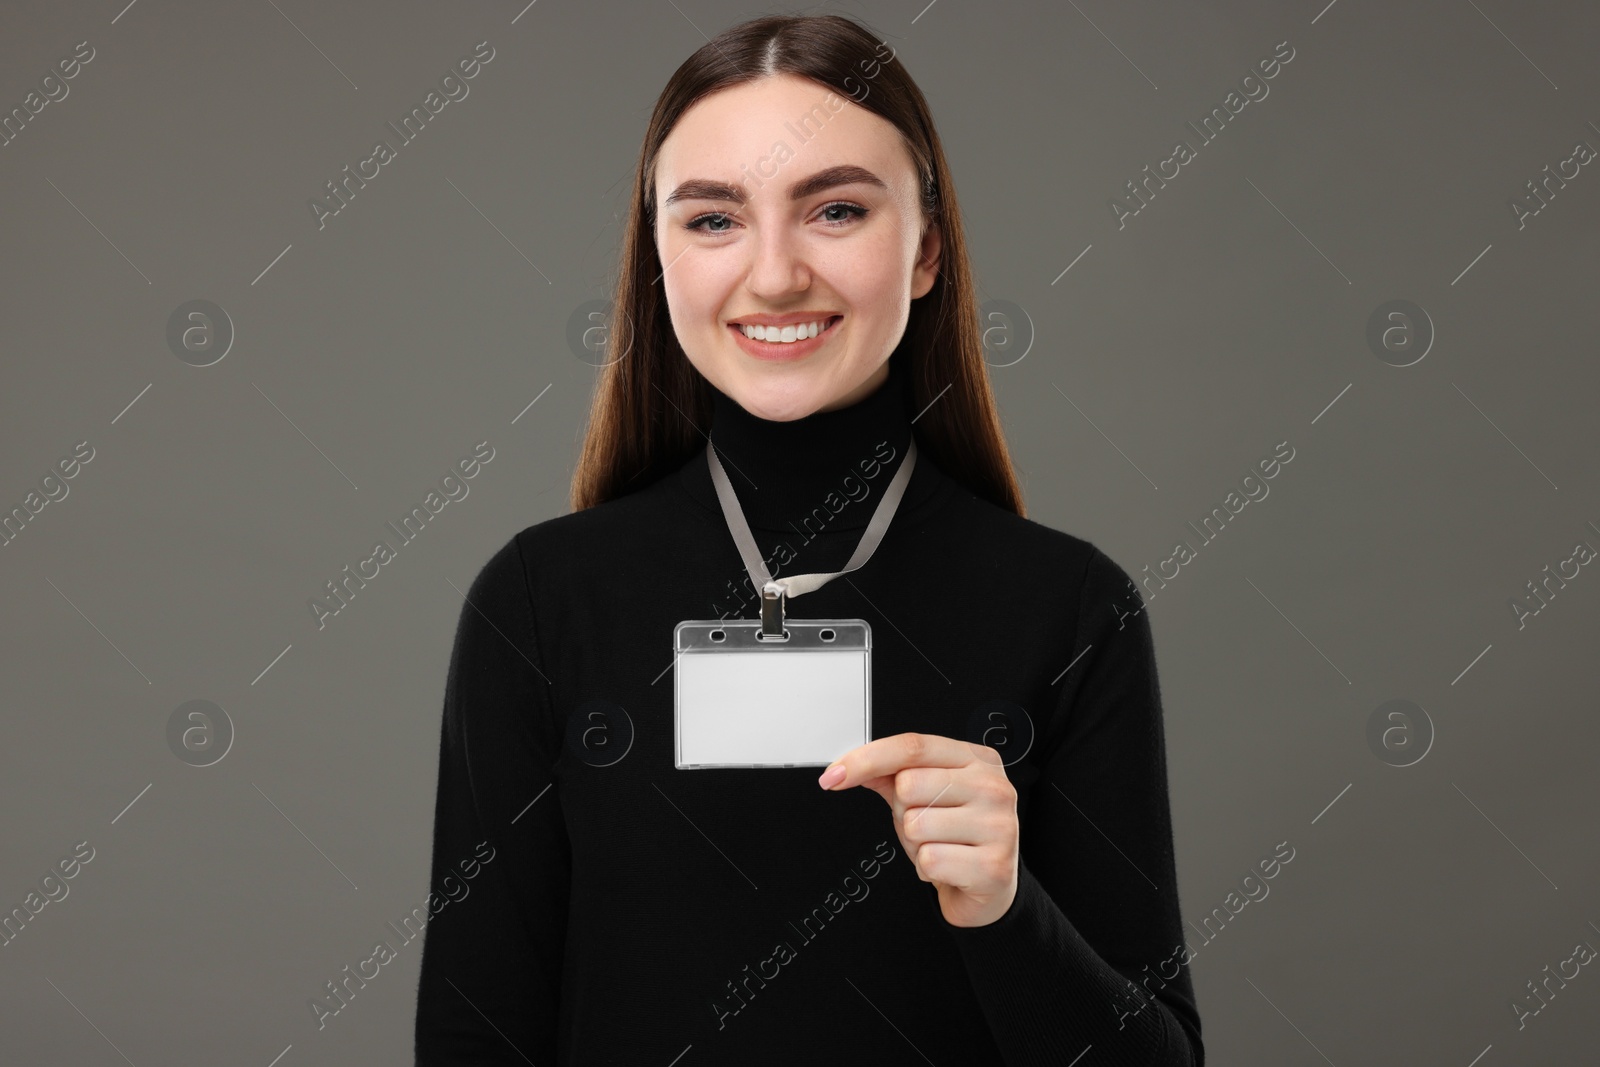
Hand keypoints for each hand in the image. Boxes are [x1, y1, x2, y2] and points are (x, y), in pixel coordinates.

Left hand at [818, 732, 1018, 927]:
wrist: (989, 886)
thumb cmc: (956, 837)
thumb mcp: (923, 798)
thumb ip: (890, 775)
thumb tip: (848, 766)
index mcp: (977, 760)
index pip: (913, 746)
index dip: (867, 758)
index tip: (834, 775)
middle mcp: (993, 786)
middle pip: (909, 785)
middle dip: (903, 811)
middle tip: (927, 826)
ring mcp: (999, 825)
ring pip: (916, 825)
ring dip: (915, 844)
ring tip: (940, 847)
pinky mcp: (993, 866)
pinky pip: (929, 860)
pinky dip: (927, 869)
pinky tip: (949, 868)